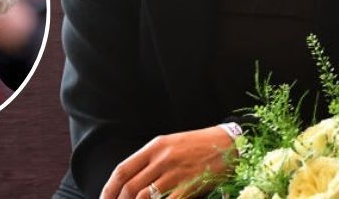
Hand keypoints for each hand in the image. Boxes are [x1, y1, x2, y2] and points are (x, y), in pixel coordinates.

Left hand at [102, 126, 233, 198]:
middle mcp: (162, 159)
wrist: (229, 144)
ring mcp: (175, 173)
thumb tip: (130, 181)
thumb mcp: (171, 144)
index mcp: (155, 147)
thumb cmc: (199, 145)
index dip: (109, 189)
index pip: (122, 170)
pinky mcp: (189, 186)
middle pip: (130, 187)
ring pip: (143, 197)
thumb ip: (150, 160)